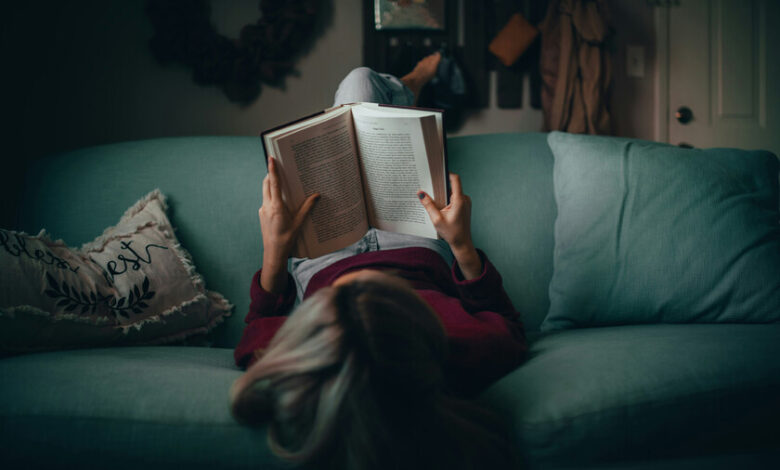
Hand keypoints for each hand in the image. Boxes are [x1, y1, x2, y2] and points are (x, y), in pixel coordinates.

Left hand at [259, 157, 318, 291]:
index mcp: (276, 207)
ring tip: (281, 182)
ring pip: (265, 192)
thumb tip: (316, 195)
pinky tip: (280, 200)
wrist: (273, 252)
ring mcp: (262, 210)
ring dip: (271, 185)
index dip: (272, 170)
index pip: (274, 183)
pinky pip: (266, 200)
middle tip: (277, 167)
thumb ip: (307, 208)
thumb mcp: (299, 223)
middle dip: (271, 174)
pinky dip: (271, 196)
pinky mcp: (261, 214)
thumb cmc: (287, 239)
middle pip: (266, 184)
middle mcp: (267, 206)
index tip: (271, 158)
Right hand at [418, 173, 482, 278]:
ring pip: (453, 192)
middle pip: (452, 185)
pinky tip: (439, 207)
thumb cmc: (451, 233)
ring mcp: (466, 202)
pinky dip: (447, 200)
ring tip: (433, 200)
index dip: (446, 173)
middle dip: (440, 186)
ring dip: (443, 194)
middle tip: (429, 187)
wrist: (462, 243)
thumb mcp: (436, 219)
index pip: (455, 179)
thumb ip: (428, 205)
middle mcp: (465, 199)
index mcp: (459, 200)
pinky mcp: (464, 206)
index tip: (436, 173)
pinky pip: (455, 198)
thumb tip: (420, 193)